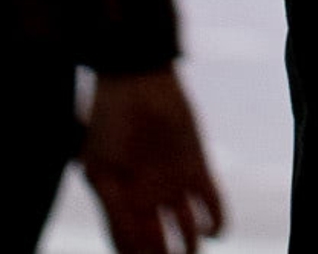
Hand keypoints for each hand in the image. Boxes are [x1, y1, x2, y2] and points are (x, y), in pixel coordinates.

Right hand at [81, 69, 222, 253]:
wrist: (136, 81)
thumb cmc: (109, 125)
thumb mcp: (100, 170)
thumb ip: (113, 210)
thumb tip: (127, 248)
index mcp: (121, 203)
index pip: (128, 247)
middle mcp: (148, 200)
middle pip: (159, 247)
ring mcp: (172, 186)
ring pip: (187, 232)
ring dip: (191, 246)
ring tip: (189, 250)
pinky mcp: (197, 167)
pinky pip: (212, 203)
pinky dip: (217, 221)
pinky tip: (214, 231)